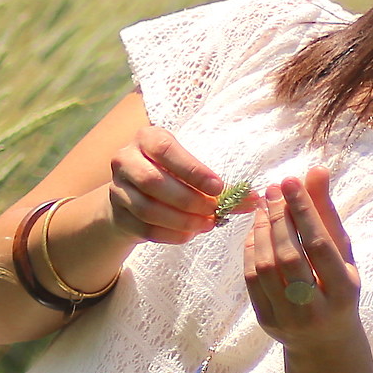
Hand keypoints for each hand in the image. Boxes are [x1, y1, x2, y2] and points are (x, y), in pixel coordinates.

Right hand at [102, 124, 255, 245]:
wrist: (133, 195)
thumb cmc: (171, 175)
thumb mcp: (190, 170)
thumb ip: (219, 184)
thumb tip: (254, 199)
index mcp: (147, 138)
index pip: (166, 149)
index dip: (192, 169)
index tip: (218, 186)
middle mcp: (125, 159)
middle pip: (153, 181)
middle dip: (188, 199)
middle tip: (213, 210)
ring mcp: (117, 189)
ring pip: (147, 208)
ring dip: (181, 220)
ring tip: (205, 224)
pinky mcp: (118, 215)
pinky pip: (144, 228)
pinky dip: (170, 234)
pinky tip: (189, 234)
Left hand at [245, 170, 361, 346]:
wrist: (326, 342)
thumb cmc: (338, 288)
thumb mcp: (343, 254)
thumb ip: (327, 213)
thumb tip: (316, 170)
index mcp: (343, 290)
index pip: (319, 244)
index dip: (303, 210)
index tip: (290, 180)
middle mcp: (316, 308)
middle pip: (289, 256)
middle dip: (278, 217)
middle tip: (272, 189)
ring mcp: (288, 318)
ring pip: (266, 267)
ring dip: (261, 231)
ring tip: (263, 206)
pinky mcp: (266, 321)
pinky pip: (252, 280)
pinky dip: (250, 250)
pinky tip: (255, 230)